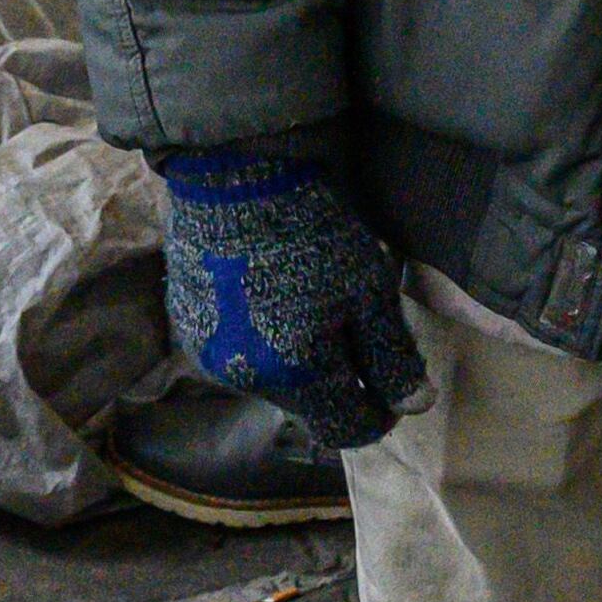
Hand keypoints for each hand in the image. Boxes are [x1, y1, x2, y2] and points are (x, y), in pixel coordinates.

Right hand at [156, 149, 429, 449]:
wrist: (238, 171)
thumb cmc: (314, 229)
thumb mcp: (369, 290)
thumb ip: (391, 358)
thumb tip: (414, 405)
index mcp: (296, 376)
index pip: (347, 430)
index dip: (378, 413)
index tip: (393, 383)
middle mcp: (245, 379)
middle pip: (308, 403)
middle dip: (336, 376)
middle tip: (350, 322)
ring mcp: (210, 353)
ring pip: (270, 378)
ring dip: (294, 355)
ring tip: (304, 297)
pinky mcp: (187, 324)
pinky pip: (235, 350)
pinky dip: (258, 334)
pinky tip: (267, 286)